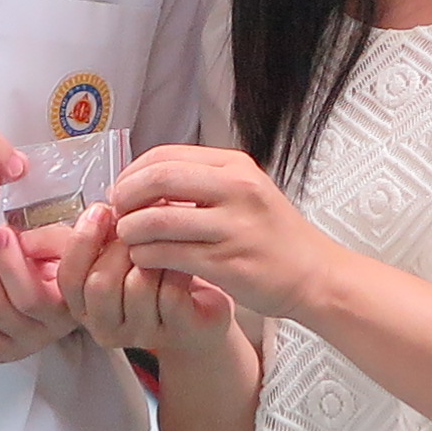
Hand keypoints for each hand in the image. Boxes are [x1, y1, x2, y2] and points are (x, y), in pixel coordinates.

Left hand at [0, 215, 79, 367]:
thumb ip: (48, 240)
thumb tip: (19, 242)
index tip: (0, 232)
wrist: (57, 286)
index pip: (28, 298)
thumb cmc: (58, 265)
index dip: (7, 262)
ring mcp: (10, 350)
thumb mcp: (66, 244)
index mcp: (60, 312)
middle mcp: (36, 337)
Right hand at [68, 205, 240, 358]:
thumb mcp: (121, 253)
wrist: (199, 311)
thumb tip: (108, 204)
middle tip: (140, 223)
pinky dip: (176, 268)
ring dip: (153, 253)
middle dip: (120, 245)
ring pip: (137, 286)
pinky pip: (170, 294)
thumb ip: (104, 235)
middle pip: (99, 283)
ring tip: (164, 237)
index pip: (69, 277)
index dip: (82, 240)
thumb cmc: (156, 278)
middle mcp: (105, 326)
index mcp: (84, 305)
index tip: (101, 210)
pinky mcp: (174, 332)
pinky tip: (184, 254)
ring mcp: (140, 333)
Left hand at [97, 146, 330, 320]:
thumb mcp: (244, 193)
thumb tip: (141, 182)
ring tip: (128, 239)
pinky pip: (169, 254)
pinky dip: (146, 256)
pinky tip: (145, 260)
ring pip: (158, 220)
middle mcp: (236, 190)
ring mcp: (234, 227)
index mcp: (235, 166)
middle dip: (126, 196)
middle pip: (159, 178)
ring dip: (131, 230)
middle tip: (117, 213)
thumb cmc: (272, 235)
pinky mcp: (228, 263)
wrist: (314, 275)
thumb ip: (200, 184)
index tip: (121, 191)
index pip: (166, 155)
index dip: (132, 172)